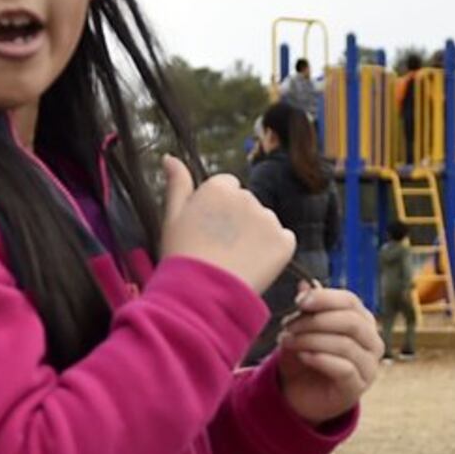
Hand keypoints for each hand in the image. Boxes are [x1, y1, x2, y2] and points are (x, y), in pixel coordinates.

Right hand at [156, 157, 297, 295]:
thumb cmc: (182, 257)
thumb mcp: (171, 217)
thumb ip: (177, 184)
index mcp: (219, 187)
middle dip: (238, 222)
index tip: (209, 231)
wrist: (201, 296)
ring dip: (255, 236)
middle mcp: (247, 197)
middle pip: (247, 204)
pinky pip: (283, 241)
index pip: (227, 188)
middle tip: (220, 249)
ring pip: (265, 222)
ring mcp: (268, 219)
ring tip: (235, 261)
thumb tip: (170, 157)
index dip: (217, 211)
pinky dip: (273, 252)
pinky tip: (254, 265)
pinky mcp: (284, 242)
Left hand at [273, 285, 381, 423]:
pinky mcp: (357, 388)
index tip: (299, 301)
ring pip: (345, 344)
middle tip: (289, 326)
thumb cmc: (303, 357)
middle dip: (316, 321)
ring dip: (312, 340)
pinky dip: (320, 359)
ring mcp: (368, 367)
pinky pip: (344, 368)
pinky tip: (302, 356)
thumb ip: (307, 308)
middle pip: (351, 321)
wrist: (297, 395)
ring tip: (288, 341)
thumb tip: (306, 285)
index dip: (325, 298)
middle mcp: (372, 342)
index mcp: (362, 321)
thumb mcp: (301, 329)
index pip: (350, 301)